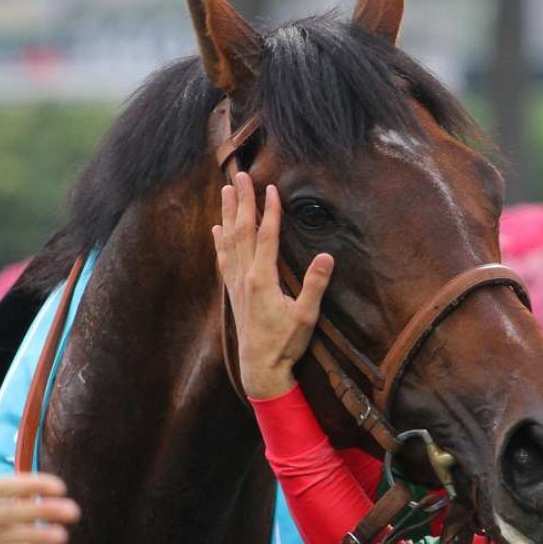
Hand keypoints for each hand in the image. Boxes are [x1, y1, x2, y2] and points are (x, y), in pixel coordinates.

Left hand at [212, 171, 333, 398]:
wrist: (260, 367)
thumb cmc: (285, 343)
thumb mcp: (306, 316)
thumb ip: (315, 286)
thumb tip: (326, 257)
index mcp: (263, 279)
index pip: (266, 237)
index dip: (269, 211)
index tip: (271, 188)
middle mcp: (245, 276)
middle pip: (242, 231)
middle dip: (242, 202)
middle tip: (240, 176)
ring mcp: (236, 283)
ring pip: (229, 241)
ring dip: (228, 214)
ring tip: (226, 191)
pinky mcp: (233, 291)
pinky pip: (223, 259)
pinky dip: (219, 241)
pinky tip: (216, 229)